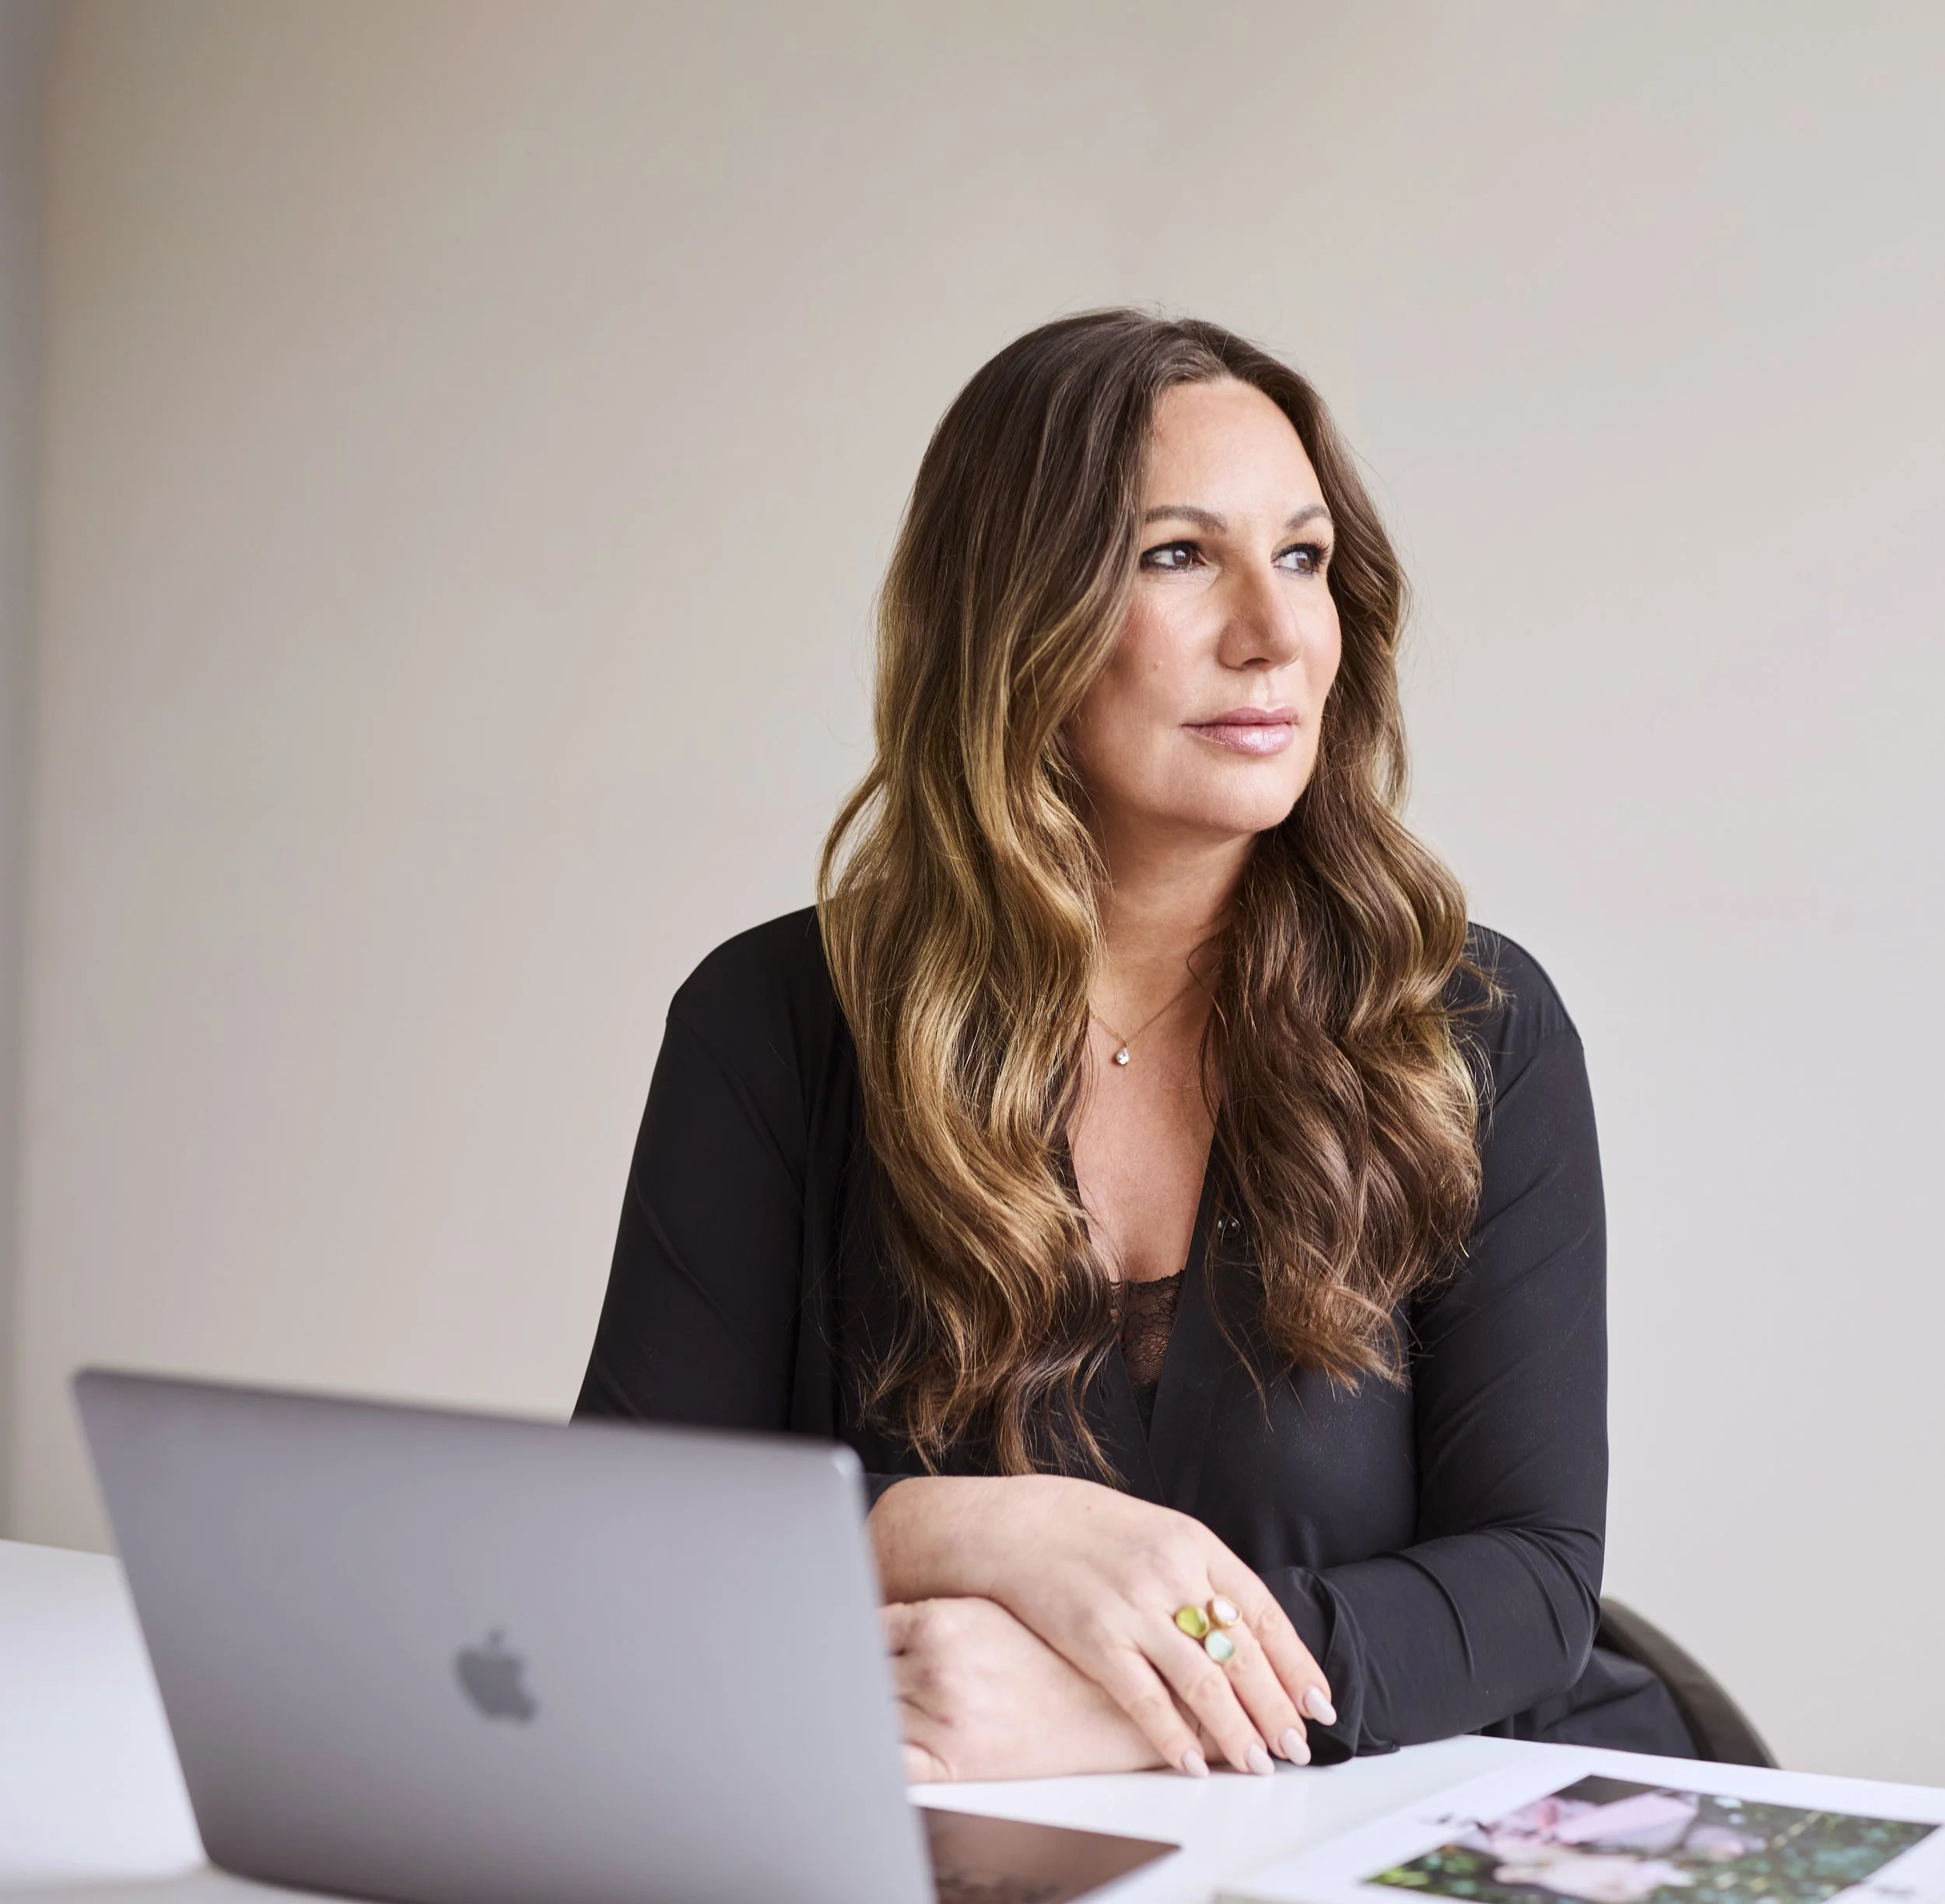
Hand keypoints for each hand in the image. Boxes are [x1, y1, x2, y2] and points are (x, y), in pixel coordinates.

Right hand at [870, 1475, 1334, 1777]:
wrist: (1015, 1524)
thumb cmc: (1088, 1530)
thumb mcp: (1157, 1532)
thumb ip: (1202, 1576)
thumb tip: (1248, 1635)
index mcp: (1193, 1543)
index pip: (1262, 1613)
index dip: (1296, 1663)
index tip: (1318, 1703)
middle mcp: (1171, 1573)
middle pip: (1241, 1654)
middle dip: (1276, 1707)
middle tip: (1296, 1746)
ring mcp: (1133, 1607)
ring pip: (1204, 1682)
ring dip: (1237, 1730)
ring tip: (1257, 1762)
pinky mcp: (1095, 1638)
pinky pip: (1146, 1699)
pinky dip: (1174, 1736)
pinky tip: (1192, 1761)